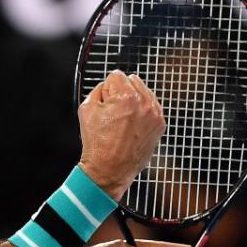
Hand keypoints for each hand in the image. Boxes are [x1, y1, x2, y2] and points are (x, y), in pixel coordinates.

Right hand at [78, 71, 165, 199]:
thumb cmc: (97, 143)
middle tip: (113, 112)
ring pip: (144, 92)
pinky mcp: (160, 125)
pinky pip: (151, 107)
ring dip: (133, 100)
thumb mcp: (86, 109)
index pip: (116, 75)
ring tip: (123, 120)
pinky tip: (132, 125)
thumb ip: (98, 90)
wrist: (110, 170)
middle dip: (121, 92)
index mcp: (126, 97)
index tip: (105, 104)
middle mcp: (144, 103)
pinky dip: (142, 112)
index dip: (106, 89)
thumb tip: (108, 85)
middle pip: (132, 80)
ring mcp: (155, 114)